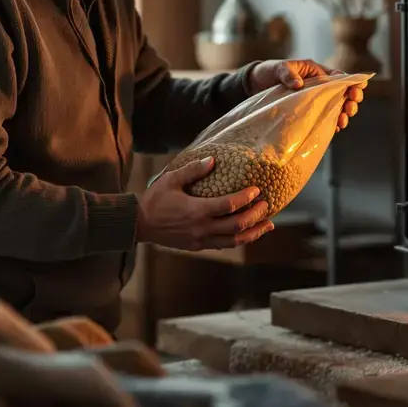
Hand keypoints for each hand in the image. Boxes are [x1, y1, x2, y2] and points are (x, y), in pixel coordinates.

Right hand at [136, 157, 274, 250]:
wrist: (139, 224)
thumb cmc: (155, 199)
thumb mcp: (172, 179)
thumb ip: (193, 170)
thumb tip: (213, 160)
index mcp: (197, 210)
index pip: (229, 205)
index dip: (246, 198)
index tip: (257, 190)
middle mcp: (202, 228)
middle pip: (237, 225)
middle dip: (256, 215)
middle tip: (267, 205)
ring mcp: (201, 240)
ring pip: (234, 241)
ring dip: (253, 233)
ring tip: (268, 225)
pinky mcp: (198, 246)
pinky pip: (223, 245)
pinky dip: (238, 240)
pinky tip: (247, 233)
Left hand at [248, 59, 366, 130]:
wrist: (254, 86)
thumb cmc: (269, 72)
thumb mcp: (278, 68)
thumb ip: (288, 73)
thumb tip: (299, 84)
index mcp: (316, 72)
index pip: (339, 77)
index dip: (351, 82)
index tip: (358, 89)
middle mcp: (319, 87)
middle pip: (342, 94)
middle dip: (351, 100)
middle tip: (351, 107)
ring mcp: (315, 101)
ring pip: (336, 107)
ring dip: (344, 114)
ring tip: (344, 119)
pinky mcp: (308, 113)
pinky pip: (324, 118)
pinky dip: (332, 123)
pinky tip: (336, 128)